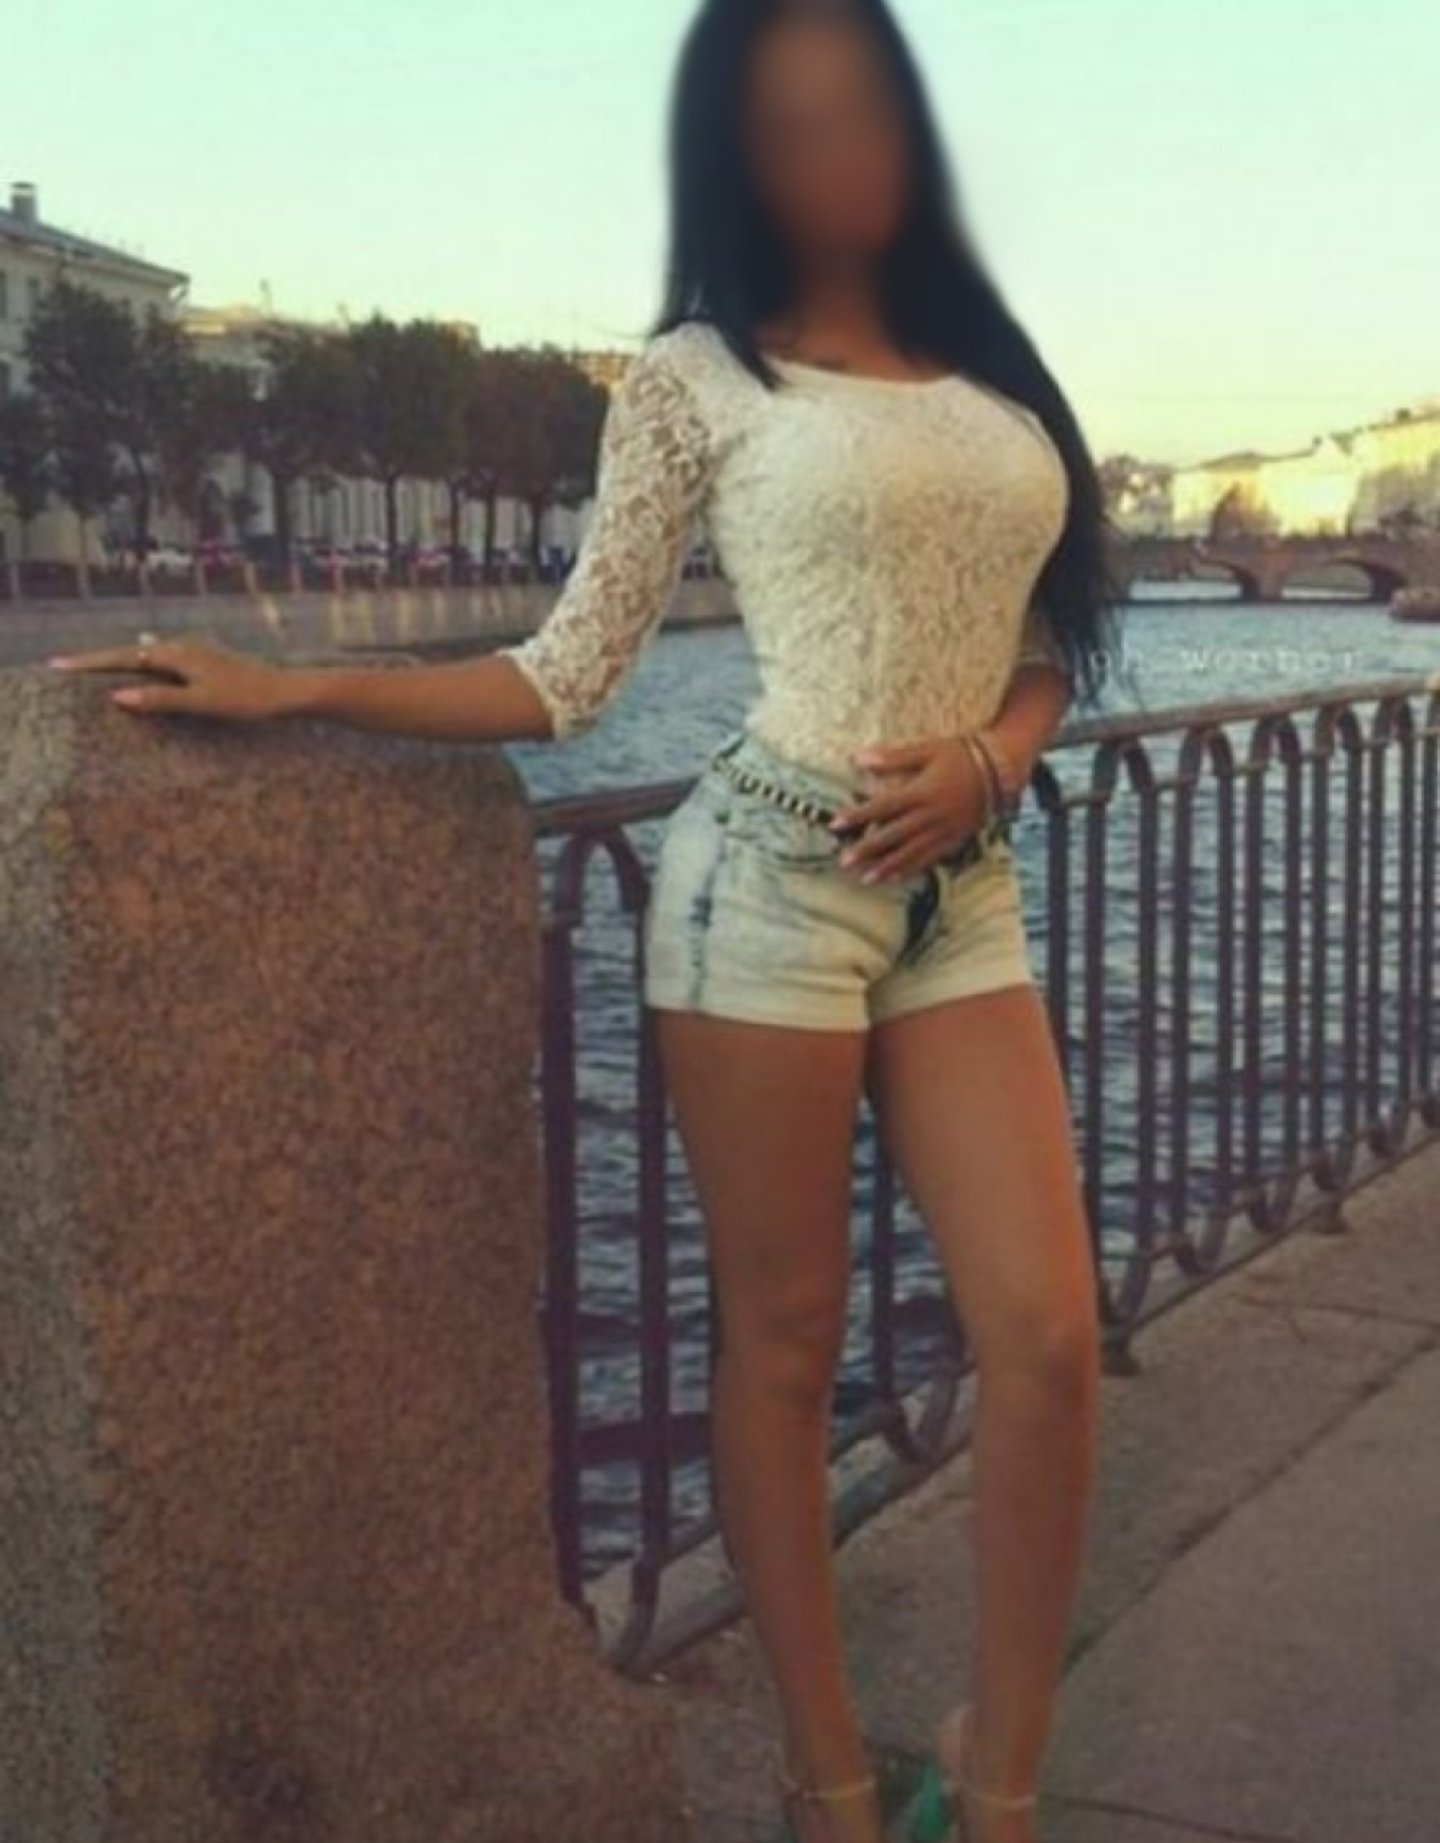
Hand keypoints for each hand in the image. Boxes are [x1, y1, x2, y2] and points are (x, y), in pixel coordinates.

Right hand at [48, 637, 292, 721]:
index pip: (122, 658)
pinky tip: (146, 662)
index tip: (58, 665)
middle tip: (66, 666)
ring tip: (95, 666)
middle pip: (131, 653)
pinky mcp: (208, 662)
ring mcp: (197, 653)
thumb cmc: (249, 699)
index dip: (90, 662)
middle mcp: (184, 647)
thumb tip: (117, 695)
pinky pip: (165, 661)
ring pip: (148, 655)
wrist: (290, 691)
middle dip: (99, 660)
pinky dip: (144, 665)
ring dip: (121, 661)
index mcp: (177, 654)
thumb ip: (160, 700)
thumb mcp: (201, 703)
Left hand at [828, 734, 992, 881]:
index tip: (835, 824)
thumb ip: (892, 757)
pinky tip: (893, 878)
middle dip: (867, 850)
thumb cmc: (961, 754)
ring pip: (910, 853)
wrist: (1001, 769)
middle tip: (844, 861)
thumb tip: (857, 758)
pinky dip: (910, 870)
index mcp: (921, 791)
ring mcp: (944, 830)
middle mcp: (931, 815)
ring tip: (865, 878)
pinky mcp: (954, 840)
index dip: (858, 816)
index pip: (882, 807)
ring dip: (886, 867)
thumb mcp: (927, 749)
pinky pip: (929, 859)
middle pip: (893, 836)